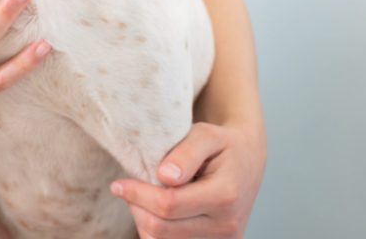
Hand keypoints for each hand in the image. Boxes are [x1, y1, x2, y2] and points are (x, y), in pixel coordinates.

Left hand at [111, 121, 265, 237]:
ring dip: (144, 221)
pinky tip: (155, 211)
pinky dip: (157, 231)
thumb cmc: (222, 145)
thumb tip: (165, 175)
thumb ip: (186, 152)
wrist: (247, 160)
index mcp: (226, 195)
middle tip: (127, 188)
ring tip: (144, 198)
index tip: (118, 184)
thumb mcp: (206, 135)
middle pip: (162, 229)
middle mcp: (228, 224)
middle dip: (136, 208)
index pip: (168, 204)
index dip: (137, 194)